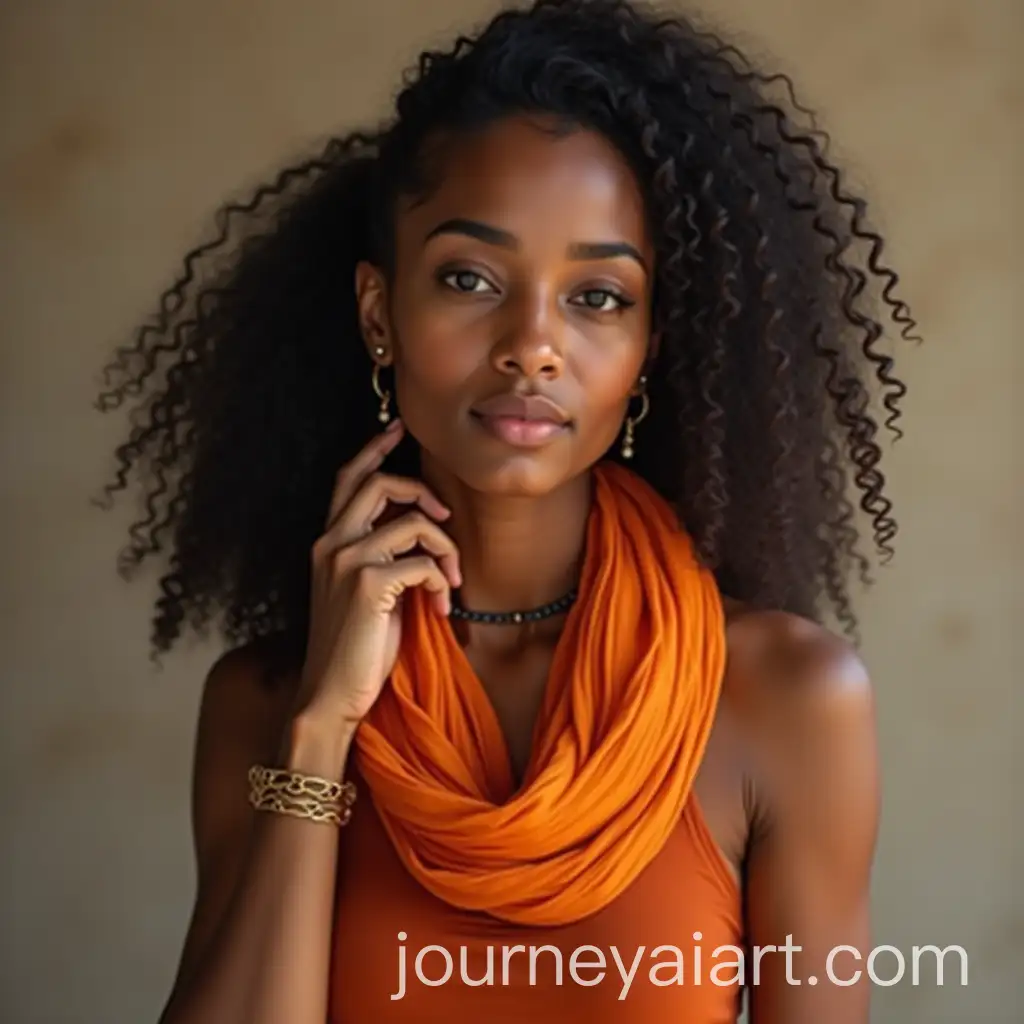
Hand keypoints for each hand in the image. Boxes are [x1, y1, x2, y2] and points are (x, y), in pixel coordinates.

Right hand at [293, 420, 460, 727]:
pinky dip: (442, 580)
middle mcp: (331, 543)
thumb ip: (381, 557)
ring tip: (451, 581)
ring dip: (445, 549)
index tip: (397, 427)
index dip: (373, 449)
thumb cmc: (355, 648)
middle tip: (444, 516)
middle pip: (378, 482)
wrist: (330, 696)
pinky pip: (423, 561)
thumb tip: (422, 531)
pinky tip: (443, 606)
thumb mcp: (366, 592)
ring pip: (413, 522)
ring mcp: (346, 561)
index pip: (348, 479)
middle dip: (421, 490)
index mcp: (328, 543)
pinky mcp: (367, 583)